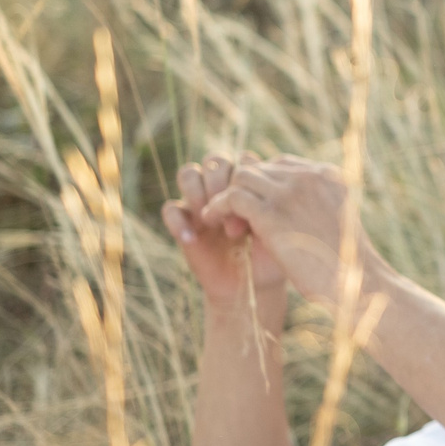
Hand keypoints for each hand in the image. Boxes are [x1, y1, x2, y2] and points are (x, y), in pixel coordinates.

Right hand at [164, 154, 287, 312]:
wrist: (251, 286)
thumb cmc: (270, 257)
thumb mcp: (275, 231)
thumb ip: (267, 205)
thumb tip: (258, 185)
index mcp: (250, 185)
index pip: (243, 159)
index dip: (246, 178)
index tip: (254, 205)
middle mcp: (224, 188)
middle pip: (215, 159)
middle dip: (220, 180)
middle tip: (231, 209)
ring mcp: (201, 203)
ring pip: (188, 173)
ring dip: (197, 192)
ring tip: (210, 221)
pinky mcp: (183, 222)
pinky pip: (169, 207)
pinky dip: (178, 221)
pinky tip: (192, 240)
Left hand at [195, 155, 381, 308]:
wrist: (354, 284)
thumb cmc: (347, 261)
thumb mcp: (336, 220)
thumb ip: (315, 203)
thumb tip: (288, 204)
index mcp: (329, 175)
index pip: (282, 164)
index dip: (263, 185)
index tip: (255, 209)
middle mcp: (310, 176)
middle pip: (260, 168)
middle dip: (244, 190)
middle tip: (234, 217)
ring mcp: (290, 193)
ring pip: (243, 177)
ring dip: (226, 196)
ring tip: (219, 219)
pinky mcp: (272, 213)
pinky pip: (232, 197)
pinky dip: (217, 207)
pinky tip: (210, 220)